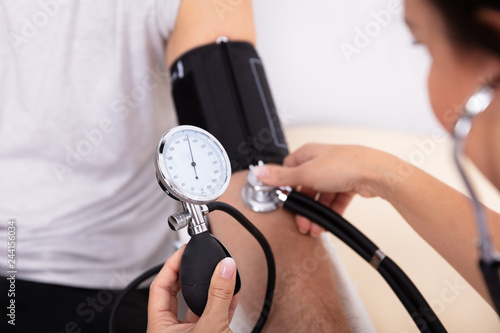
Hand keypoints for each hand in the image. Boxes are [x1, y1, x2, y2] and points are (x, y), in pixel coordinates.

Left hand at [147, 245, 238, 332]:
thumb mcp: (212, 326)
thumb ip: (219, 296)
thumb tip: (225, 268)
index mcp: (161, 327)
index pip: (159, 286)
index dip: (171, 265)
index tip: (184, 251)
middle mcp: (172, 330)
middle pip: (176, 292)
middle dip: (189, 274)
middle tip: (197, 258)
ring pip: (196, 304)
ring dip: (211, 289)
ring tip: (220, 274)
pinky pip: (212, 315)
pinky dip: (223, 303)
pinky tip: (232, 293)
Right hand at [253, 144, 381, 235]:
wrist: (376, 173)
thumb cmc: (345, 165)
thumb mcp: (306, 173)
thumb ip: (281, 176)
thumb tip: (259, 172)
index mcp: (308, 154)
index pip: (288, 170)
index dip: (284, 186)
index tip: (282, 200)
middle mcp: (321, 162)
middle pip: (305, 187)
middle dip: (303, 206)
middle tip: (301, 220)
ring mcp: (335, 174)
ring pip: (320, 197)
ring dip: (316, 213)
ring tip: (314, 227)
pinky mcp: (348, 185)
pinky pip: (334, 202)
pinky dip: (329, 214)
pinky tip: (326, 223)